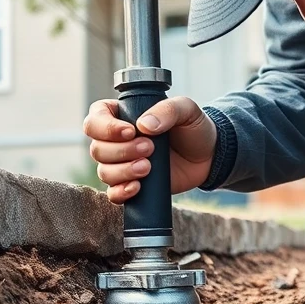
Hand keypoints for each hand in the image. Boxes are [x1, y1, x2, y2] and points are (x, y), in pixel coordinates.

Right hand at [83, 96, 217, 203]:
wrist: (208, 156)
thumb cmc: (193, 128)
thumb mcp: (186, 109)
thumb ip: (167, 110)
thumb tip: (145, 125)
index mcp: (122, 116)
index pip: (95, 119)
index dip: (105, 128)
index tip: (130, 132)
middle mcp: (116, 141)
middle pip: (97, 149)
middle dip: (121, 151)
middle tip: (149, 148)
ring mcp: (122, 164)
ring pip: (104, 172)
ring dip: (123, 171)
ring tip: (148, 167)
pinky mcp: (131, 184)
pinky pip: (113, 194)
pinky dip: (121, 192)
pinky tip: (137, 187)